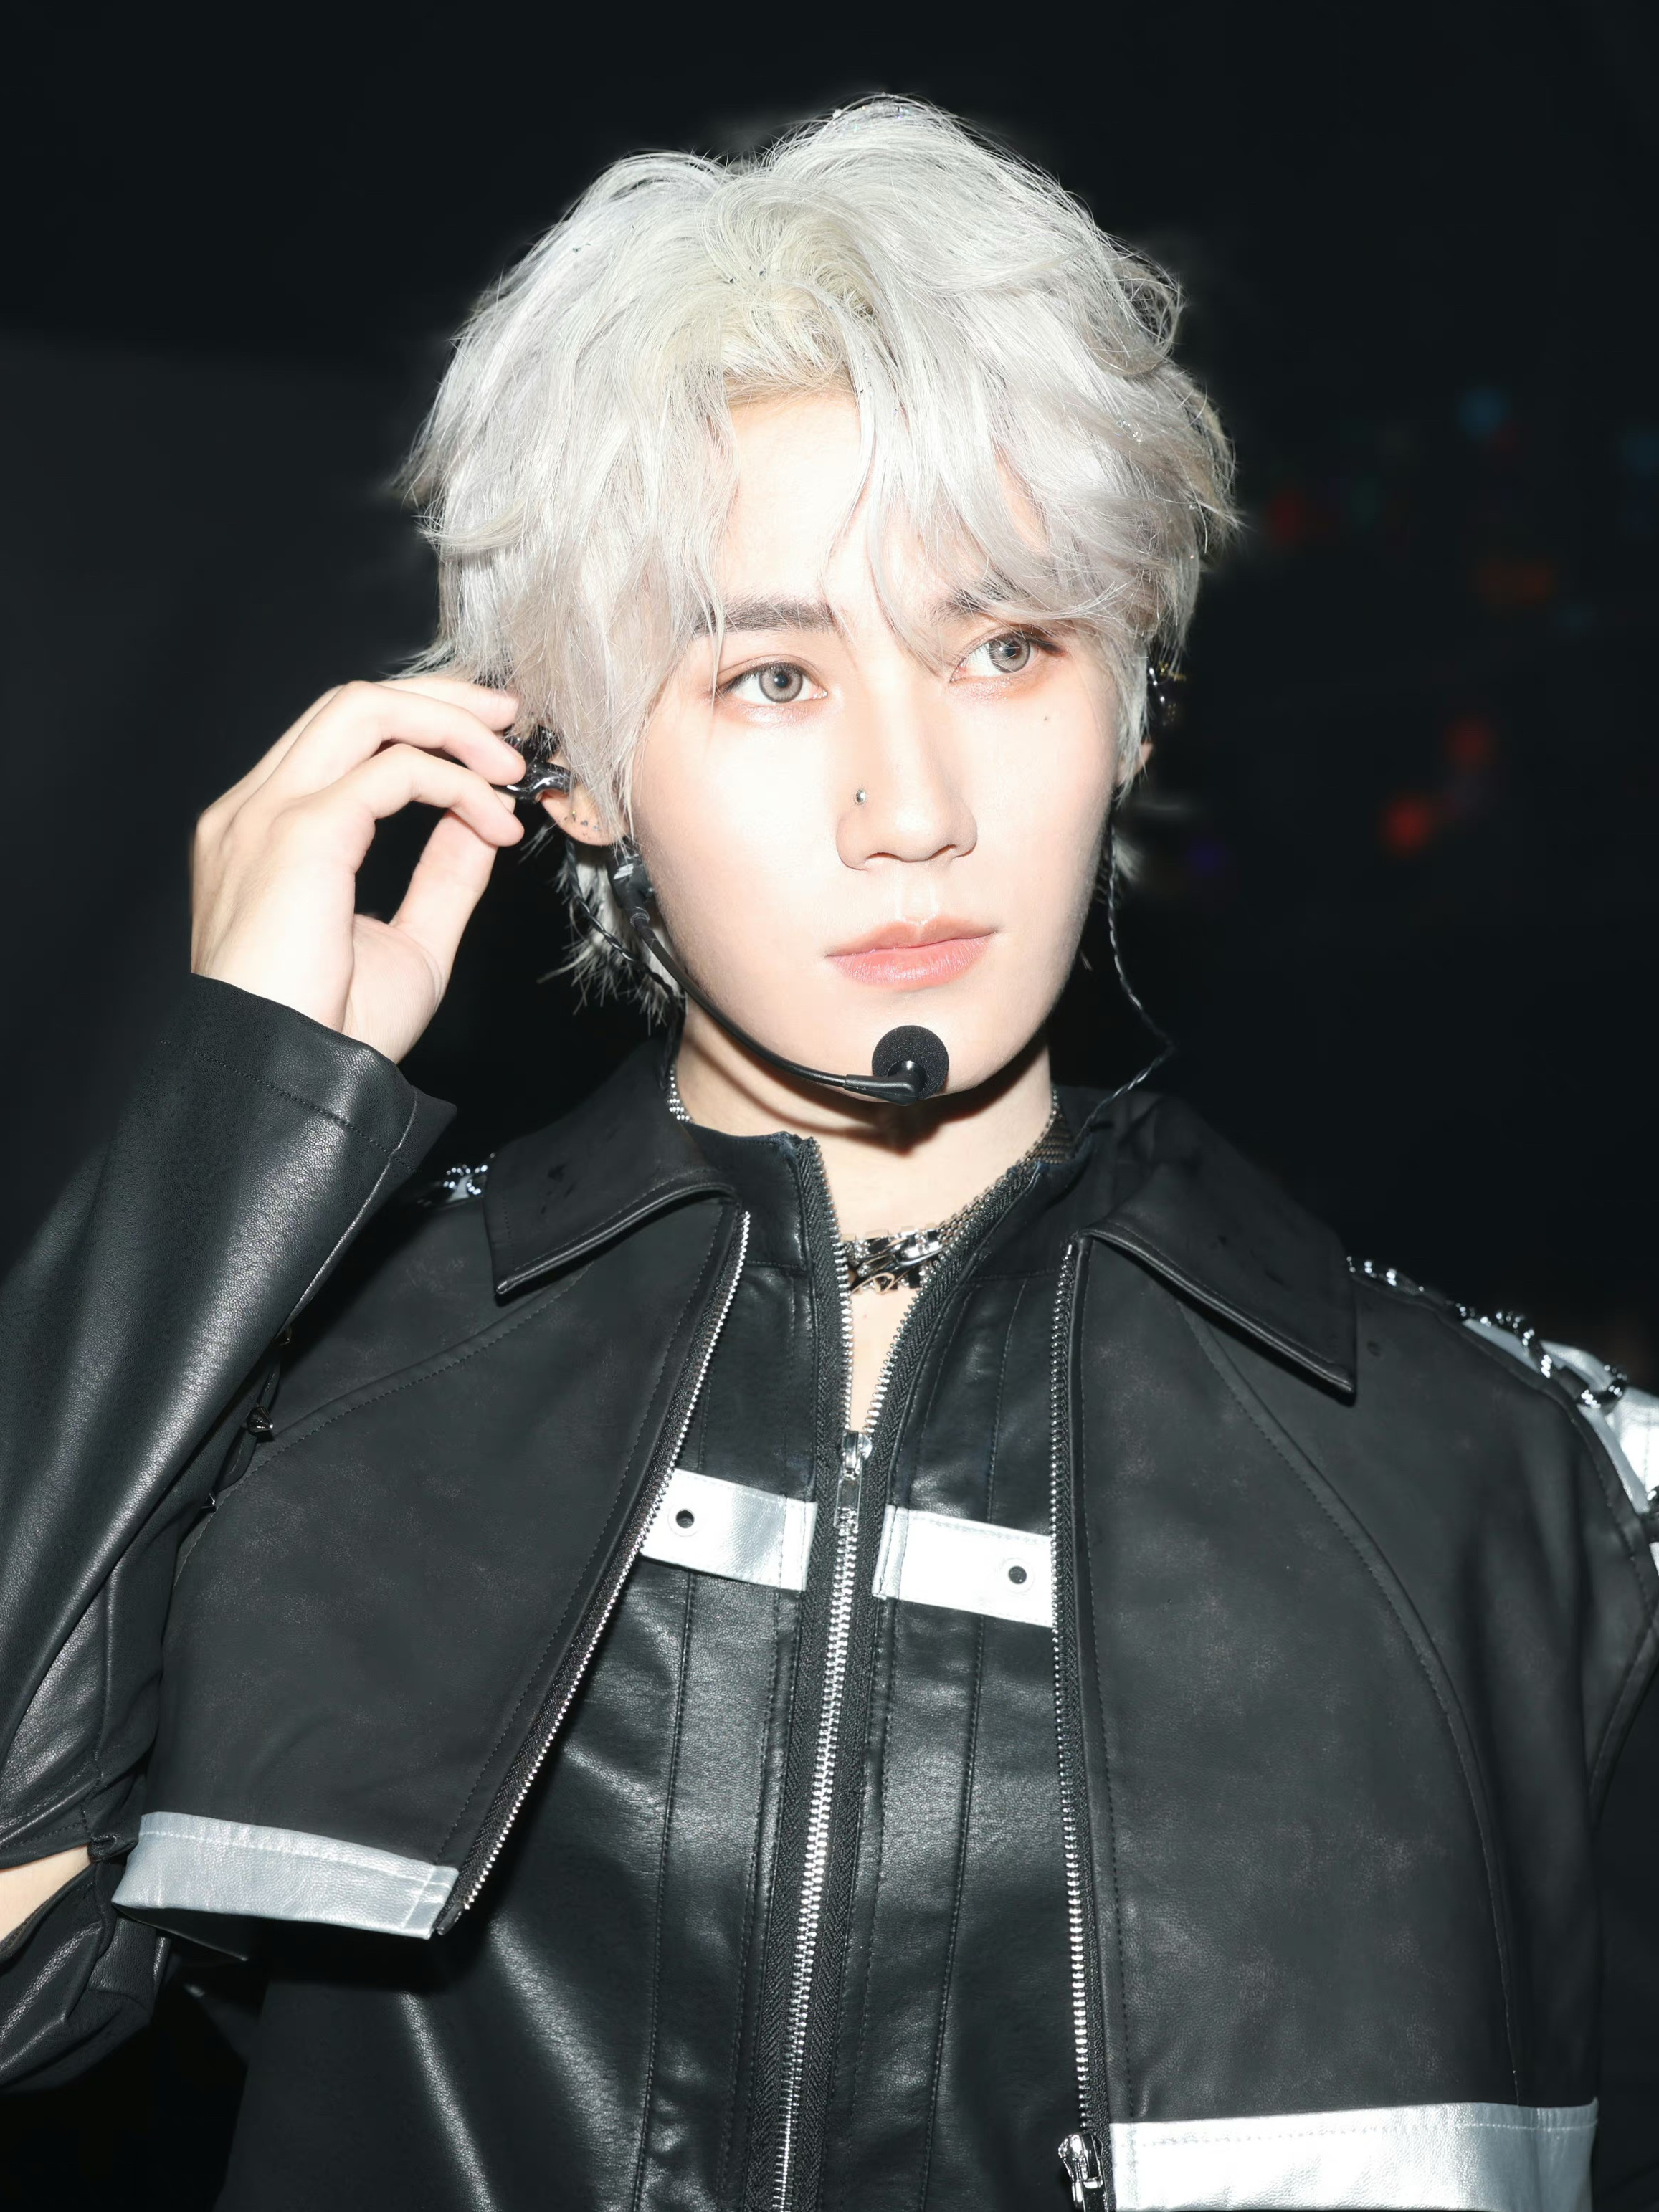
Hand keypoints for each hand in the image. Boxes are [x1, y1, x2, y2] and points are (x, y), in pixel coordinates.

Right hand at [191, 676, 525, 1062]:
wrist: (283, 1082)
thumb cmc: (333, 1035)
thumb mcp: (411, 941)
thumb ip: (442, 874)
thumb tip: (482, 822)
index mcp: (267, 832)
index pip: (343, 738)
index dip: (423, 726)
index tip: (491, 751)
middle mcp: (255, 811)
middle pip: (352, 703)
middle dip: (442, 700)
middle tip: (512, 721)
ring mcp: (267, 816)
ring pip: (364, 710)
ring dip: (451, 725)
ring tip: (512, 767)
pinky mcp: (298, 833)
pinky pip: (393, 770)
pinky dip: (456, 784)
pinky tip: (493, 823)